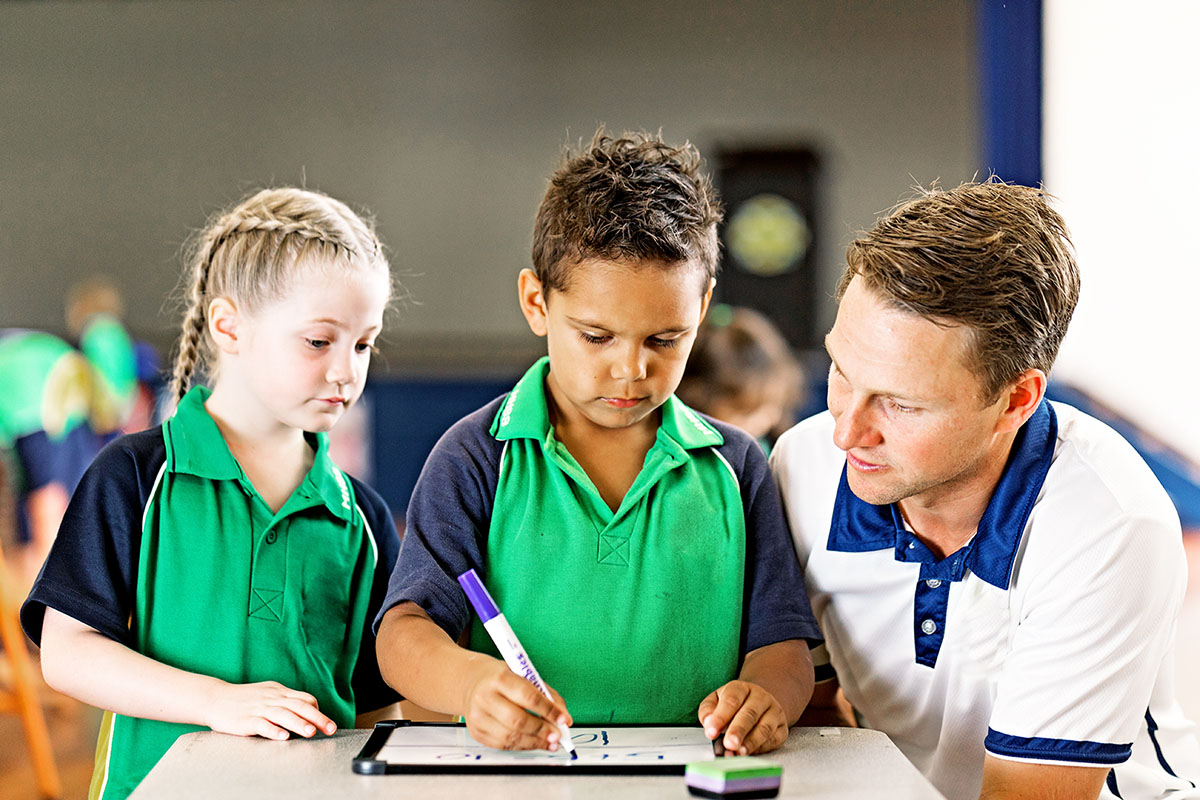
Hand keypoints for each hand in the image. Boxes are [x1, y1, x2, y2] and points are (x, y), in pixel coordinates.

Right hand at [203, 680, 336, 740]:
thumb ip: (285, 701)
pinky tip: (283, 737)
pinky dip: (273, 730)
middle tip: (330, 728)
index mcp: (278, 692)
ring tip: (311, 732)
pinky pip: (261, 724)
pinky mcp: (245, 720)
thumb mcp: (267, 694)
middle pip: (299, 706)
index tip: (326, 722)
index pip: (304, 698)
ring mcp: (258, 708)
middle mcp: (271, 699)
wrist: (214, 698)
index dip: (317, 710)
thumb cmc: (243, 698)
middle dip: (317, 718)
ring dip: (298, 723)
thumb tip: (306, 708)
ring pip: (283, 714)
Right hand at [460, 658, 572, 750]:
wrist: (470, 683)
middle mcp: (485, 697)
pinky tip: (534, 743)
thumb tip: (563, 717)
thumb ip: (545, 694)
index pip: (528, 696)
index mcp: (500, 678)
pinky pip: (503, 745)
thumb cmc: (501, 678)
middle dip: (542, 730)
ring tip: (551, 742)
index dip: (548, 710)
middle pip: (518, 720)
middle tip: (558, 736)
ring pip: (511, 737)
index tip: (563, 719)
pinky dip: (523, 746)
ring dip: (535, 742)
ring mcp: (478, 717)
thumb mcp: (523, 675)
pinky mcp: (477, 732)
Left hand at [698, 680, 788, 754]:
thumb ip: (708, 710)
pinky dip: (761, 748)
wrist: (760, 702)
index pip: (731, 700)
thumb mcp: (716, 700)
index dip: (720, 717)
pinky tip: (749, 753)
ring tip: (739, 752)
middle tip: (729, 743)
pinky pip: (774, 739)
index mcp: (741, 688)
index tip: (711, 732)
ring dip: (751, 742)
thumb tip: (707, 723)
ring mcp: (774, 713)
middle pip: (749, 714)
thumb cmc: (734, 704)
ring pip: (764, 728)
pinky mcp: (782, 729)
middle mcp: (760, 698)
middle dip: (738, 730)